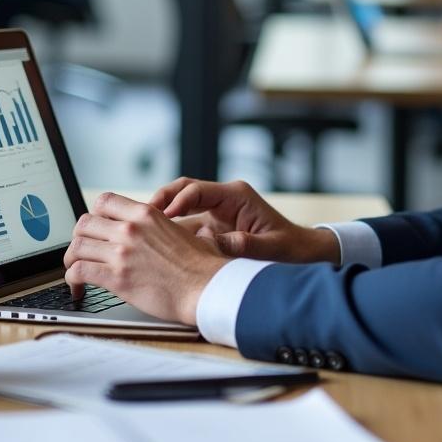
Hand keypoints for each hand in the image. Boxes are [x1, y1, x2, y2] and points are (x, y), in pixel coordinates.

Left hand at [63, 193, 228, 324]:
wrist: (206, 288)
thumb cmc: (201, 265)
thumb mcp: (185, 231)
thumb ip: (169, 227)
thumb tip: (179, 231)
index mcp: (146, 213)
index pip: (103, 201)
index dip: (95, 215)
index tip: (96, 229)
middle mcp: (130, 228)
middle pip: (84, 223)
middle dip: (80, 238)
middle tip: (83, 251)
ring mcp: (122, 252)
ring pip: (77, 247)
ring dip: (72, 259)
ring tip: (76, 270)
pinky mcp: (116, 278)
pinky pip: (79, 272)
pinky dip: (73, 280)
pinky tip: (78, 288)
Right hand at [150, 178, 340, 265]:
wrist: (302, 251)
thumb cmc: (289, 247)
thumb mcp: (270, 248)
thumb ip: (244, 245)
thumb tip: (217, 245)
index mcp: (236, 196)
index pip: (196, 189)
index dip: (175, 201)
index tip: (160, 216)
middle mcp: (224, 198)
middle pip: (183, 191)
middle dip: (160, 201)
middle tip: (138, 217)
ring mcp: (217, 211)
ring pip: (181, 205)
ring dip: (162, 215)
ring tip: (141, 230)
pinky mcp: (214, 226)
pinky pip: (187, 222)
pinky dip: (171, 230)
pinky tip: (156, 244)